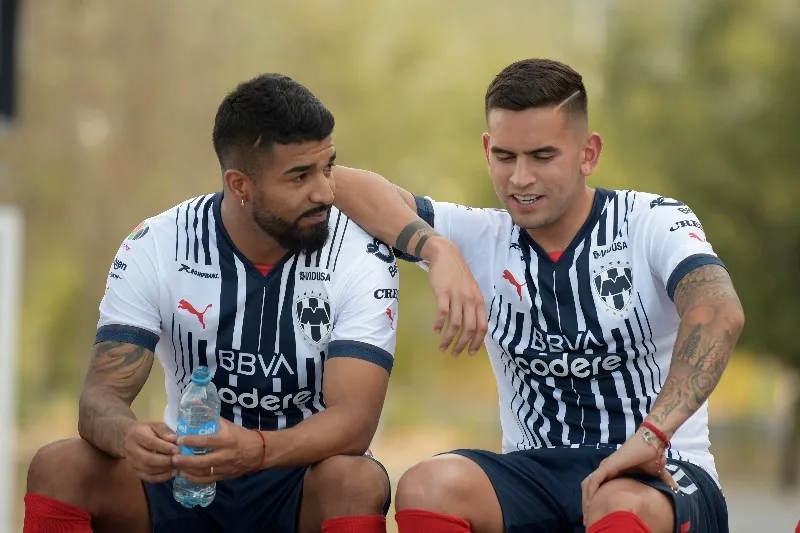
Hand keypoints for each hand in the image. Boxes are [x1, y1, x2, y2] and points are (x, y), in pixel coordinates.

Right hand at [122, 420, 179, 482]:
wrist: (129, 437)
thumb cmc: (147, 430)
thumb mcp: (156, 425)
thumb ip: (165, 431)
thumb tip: (175, 439)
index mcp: (137, 435)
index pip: (150, 443)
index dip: (165, 448)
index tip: (177, 450)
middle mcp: (131, 450)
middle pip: (147, 459)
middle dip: (165, 461)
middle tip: (178, 460)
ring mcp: (131, 462)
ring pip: (148, 470)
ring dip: (164, 470)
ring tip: (177, 466)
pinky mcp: (134, 471)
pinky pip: (147, 478)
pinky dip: (161, 478)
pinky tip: (171, 474)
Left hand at [171, 418, 262, 482]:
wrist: (259, 452)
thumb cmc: (241, 435)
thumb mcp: (228, 425)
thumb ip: (211, 417)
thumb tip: (195, 403)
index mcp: (226, 440)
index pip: (206, 441)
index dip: (191, 441)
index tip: (179, 440)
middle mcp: (225, 455)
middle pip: (202, 461)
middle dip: (185, 461)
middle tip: (173, 457)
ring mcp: (224, 468)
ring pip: (203, 473)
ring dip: (187, 471)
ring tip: (176, 467)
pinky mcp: (224, 477)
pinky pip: (207, 480)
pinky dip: (195, 479)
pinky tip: (185, 475)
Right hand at [426, 239, 487, 355]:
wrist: (446, 255)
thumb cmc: (458, 274)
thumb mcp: (471, 290)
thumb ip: (473, 306)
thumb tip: (471, 327)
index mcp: (479, 301)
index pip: (482, 326)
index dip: (477, 342)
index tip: (470, 353)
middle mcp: (470, 300)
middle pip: (469, 328)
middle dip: (462, 345)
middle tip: (454, 354)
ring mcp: (457, 296)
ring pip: (455, 324)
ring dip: (448, 339)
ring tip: (442, 347)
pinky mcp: (443, 293)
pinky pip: (442, 313)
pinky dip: (439, 324)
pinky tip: (435, 331)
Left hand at [581, 427, 678, 523]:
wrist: (653, 442)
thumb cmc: (652, 455)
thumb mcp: (658, 474)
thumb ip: (663, 483)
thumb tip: (676, 490)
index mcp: (614, 473)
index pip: (599, 489)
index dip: (594, 502)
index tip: (595, 517)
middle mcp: (607, 470)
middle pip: (589, 489)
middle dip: (587, 505)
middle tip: (587, 522)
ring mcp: (606, 467)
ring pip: (589, 486)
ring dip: (586, 501)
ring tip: (586, 516)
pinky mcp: (608, 465)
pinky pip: (594, 480)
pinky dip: (590, 492)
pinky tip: (589, 503)